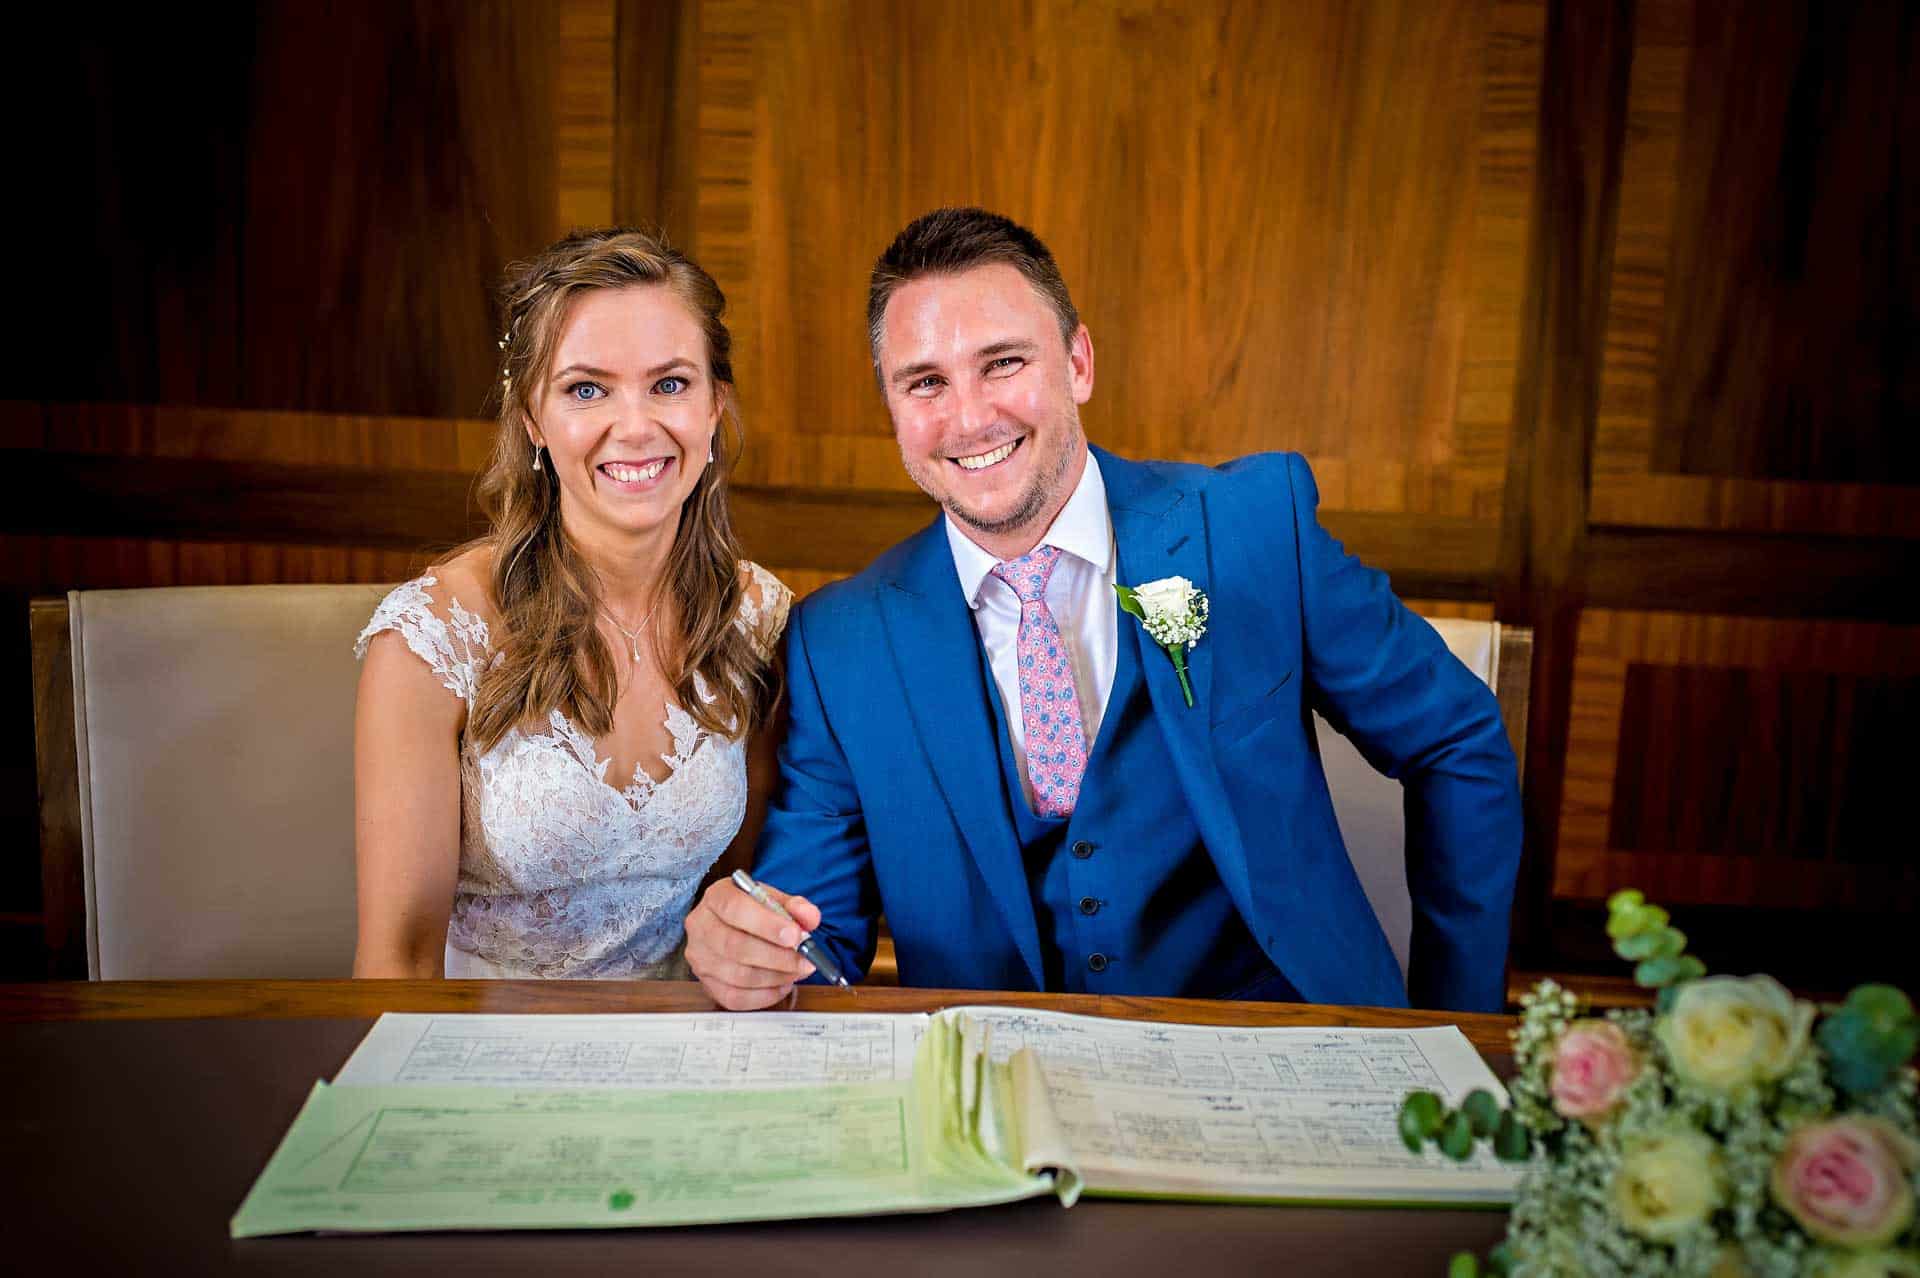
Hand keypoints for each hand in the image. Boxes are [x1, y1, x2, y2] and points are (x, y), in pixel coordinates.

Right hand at [685, 877, 820, 1009]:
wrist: (730, 926)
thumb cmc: (751, 912)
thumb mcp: (773, 899)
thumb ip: (795, 906)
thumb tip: (809, 917)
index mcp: (716, 897)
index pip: (735, 909)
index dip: (767, 925)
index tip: (794, 935)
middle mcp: (701, 926)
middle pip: (736, 947)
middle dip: (778, 957)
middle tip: (804, 960)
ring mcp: (700, 958)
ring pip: (739, 976)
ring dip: (775, 977)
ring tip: (796, 971)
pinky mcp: (706, 984)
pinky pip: (736, 998)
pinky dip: (765, 995)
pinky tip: (781, 984)